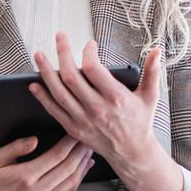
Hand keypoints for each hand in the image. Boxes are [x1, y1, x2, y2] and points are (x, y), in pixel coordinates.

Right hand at [0, 135, 93, 190]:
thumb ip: (17, 146)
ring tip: (88, 150)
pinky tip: (83, 168)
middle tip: (88, 138)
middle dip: (81, 152)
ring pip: (72, 182)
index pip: (56, 156)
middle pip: (68, 169)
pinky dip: (78, 179)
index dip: (70, 143)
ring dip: (83, 165)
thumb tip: (35, 140)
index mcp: (24, 177)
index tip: (76, 132)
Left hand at [30, 33, 166, 173]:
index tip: (89, 44)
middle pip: (72, 77)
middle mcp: (96, 108)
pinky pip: (54, 110)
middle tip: (59, 37)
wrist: (132, 152)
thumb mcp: (150, 96)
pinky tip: (34, 84)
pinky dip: (42, 97)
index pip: (93, 69)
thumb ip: (152, 72)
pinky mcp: (74, 128)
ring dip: (46, 72)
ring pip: (59, 92)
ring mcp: (82, 119)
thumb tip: (157, 51)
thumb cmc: (140, 121)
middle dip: (62, 53)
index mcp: (115, 97)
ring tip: (38, 56)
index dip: (88, 53)